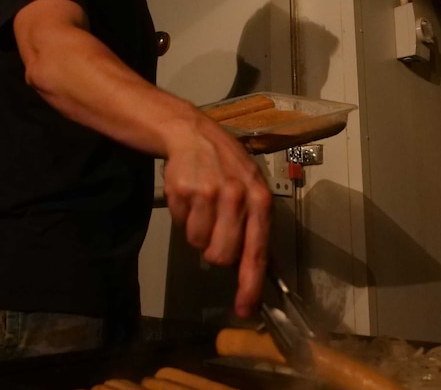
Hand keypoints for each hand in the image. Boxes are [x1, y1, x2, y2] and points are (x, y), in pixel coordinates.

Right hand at [162, 115, 271, 316]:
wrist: (193, 132)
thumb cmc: (227, 165)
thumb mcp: (252, 188)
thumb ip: (256, 227)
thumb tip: (260, 270)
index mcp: (260, 199)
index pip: (257, 251)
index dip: (249, 284)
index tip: (245, 308)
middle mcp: (237, 196)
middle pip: (221, 256)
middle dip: (215, 251)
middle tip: (215, 229)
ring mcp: (208, 193)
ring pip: (198, 243)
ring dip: (198, 231)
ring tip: (203, 206)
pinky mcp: (183, 191)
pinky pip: (180, 225)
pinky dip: (182, 217)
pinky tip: (190, 196)